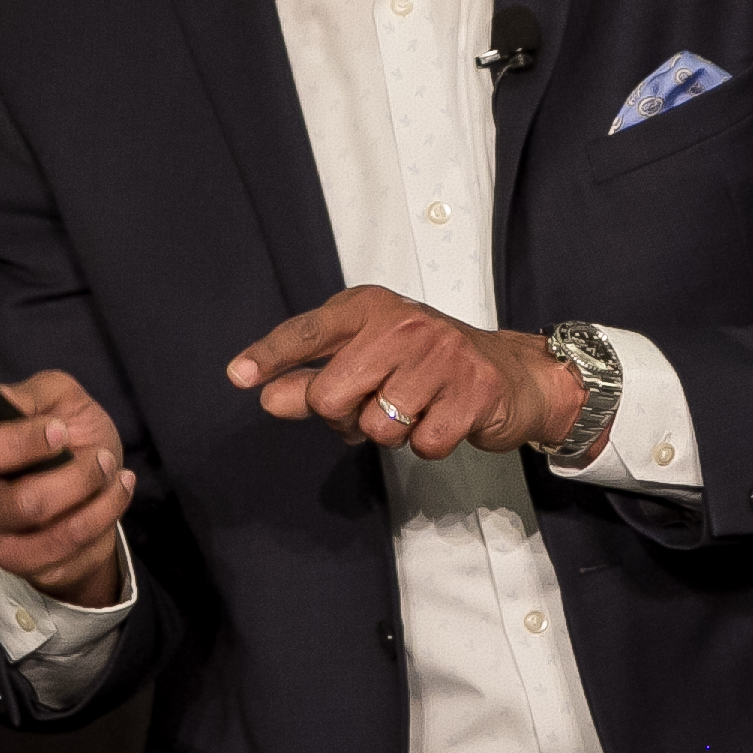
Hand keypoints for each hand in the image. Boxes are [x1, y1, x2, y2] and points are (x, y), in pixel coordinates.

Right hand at [0, 368, 133, 606]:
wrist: (103, 497)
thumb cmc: (75, 441)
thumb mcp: (64, 401)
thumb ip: (37, 397)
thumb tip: (9, 405)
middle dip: (28, 442)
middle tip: (66, 434)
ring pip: (26, 504)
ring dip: (81, 479)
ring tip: (103, 464)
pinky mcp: (15, 558)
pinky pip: (59, 540)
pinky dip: (101, 509)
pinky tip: (114, 489)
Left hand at [227, 287, 586, 461]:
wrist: (514, 373)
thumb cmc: (429, 364)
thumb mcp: (369, 360)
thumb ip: (316, 379)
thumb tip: (265, 397)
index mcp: (370, 308)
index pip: (310, 330)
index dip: (273, 355)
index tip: (239, 376)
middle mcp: (404, 324)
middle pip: (331, 395)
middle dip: (342, 417)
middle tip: (371, 406)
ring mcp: (442, 356)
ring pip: (376, 426)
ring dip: (390, 433)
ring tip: (414, 409)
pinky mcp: (473, 392)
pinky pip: (422, 445)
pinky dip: (428, 444)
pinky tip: (443, 419)